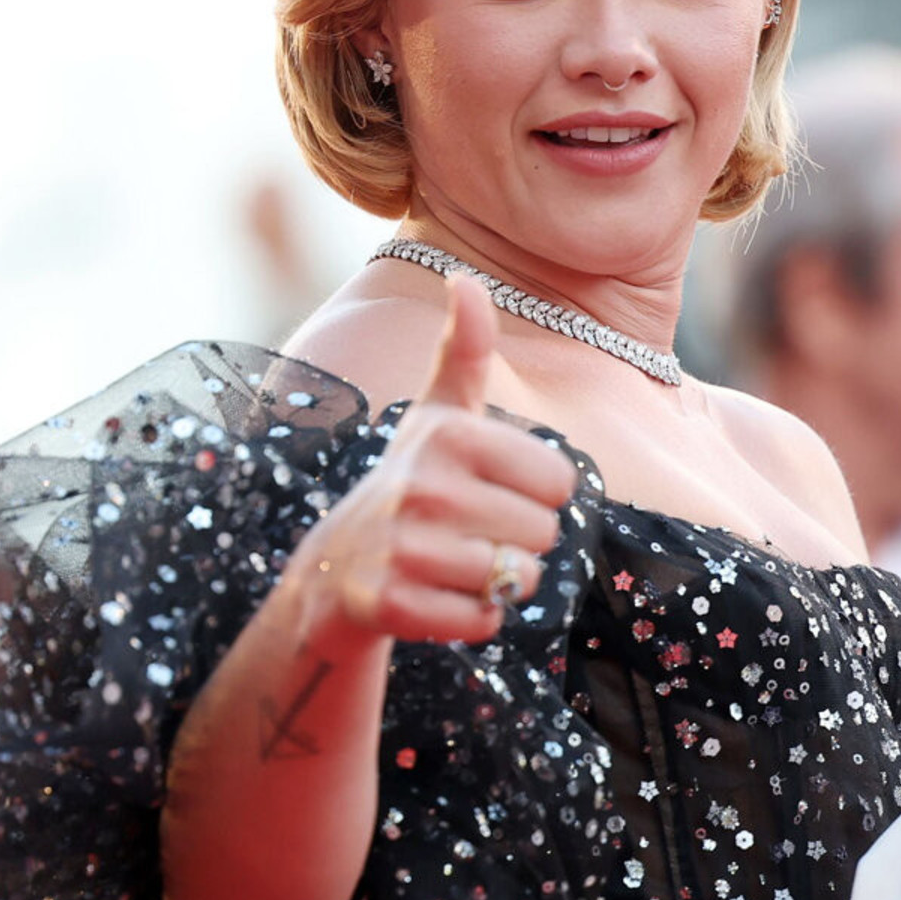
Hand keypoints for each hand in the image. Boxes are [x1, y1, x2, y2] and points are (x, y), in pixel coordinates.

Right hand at [289, 274, 577, 645]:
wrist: (340, 563)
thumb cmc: (415, 478)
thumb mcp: (439, 410)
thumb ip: (465, 348)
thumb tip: (466, 276)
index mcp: (450, 435)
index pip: (561, 481)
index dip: (538, 493)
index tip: (493, 487)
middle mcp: (423, 487)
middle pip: (543, 534)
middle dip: (519, 542)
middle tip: (472, 530)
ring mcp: (404, 547)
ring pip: (516, 580)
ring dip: (499, 582)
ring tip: (455, 561)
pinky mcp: (391, 604)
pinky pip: (483, 622)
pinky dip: (473, 618)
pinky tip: (439, 595)